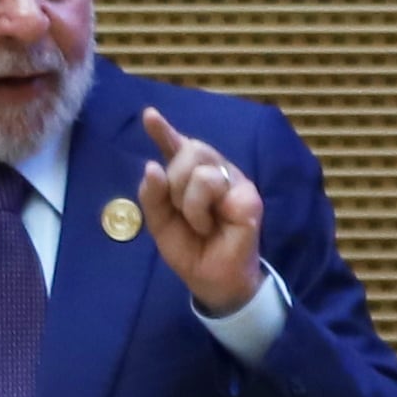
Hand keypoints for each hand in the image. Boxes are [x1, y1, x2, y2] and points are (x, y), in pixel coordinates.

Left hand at [137, 107, 266, 315]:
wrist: (212, 280)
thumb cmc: (190, 249)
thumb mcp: (160, 223)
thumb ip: (153, 195)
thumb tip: (151, 166)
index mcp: (192, 176)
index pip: (178, 147)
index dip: (164, 131)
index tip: (149, 115)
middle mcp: (216, 172)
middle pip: (189, 150)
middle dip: (174, 181)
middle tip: (181, 211)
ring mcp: (234, 181)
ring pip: (200, 168)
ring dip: (187, 202)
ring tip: (199, 224)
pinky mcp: (247, 196)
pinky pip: (214, 186)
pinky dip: (201, 211)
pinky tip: (210, 226)